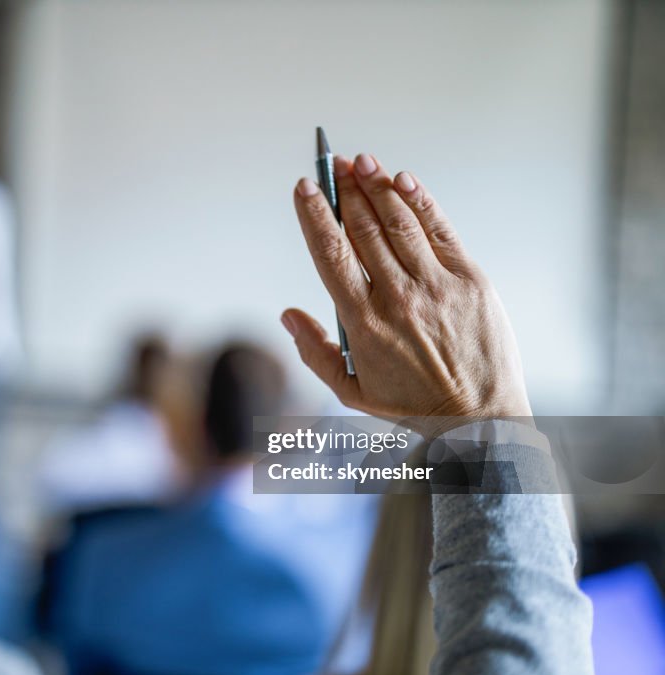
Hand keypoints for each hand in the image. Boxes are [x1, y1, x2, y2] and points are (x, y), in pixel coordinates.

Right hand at [282, 153, 530, 420]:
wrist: (480, 420)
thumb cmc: (411, 405)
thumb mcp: (350, 390)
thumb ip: (314, 351)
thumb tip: (288, 314)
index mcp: (363, 324)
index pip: (331, 255)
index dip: (316, 215)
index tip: (305, 187)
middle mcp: (398, 299)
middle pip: (364, 229)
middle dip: (346, 189)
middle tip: (333, 163)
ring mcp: (437, 287)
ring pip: (400, 223)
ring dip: (378, 185)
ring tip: (363, 161)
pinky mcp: (470, 281)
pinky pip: (441, 231)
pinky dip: (420, 202)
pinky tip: (403, 180)